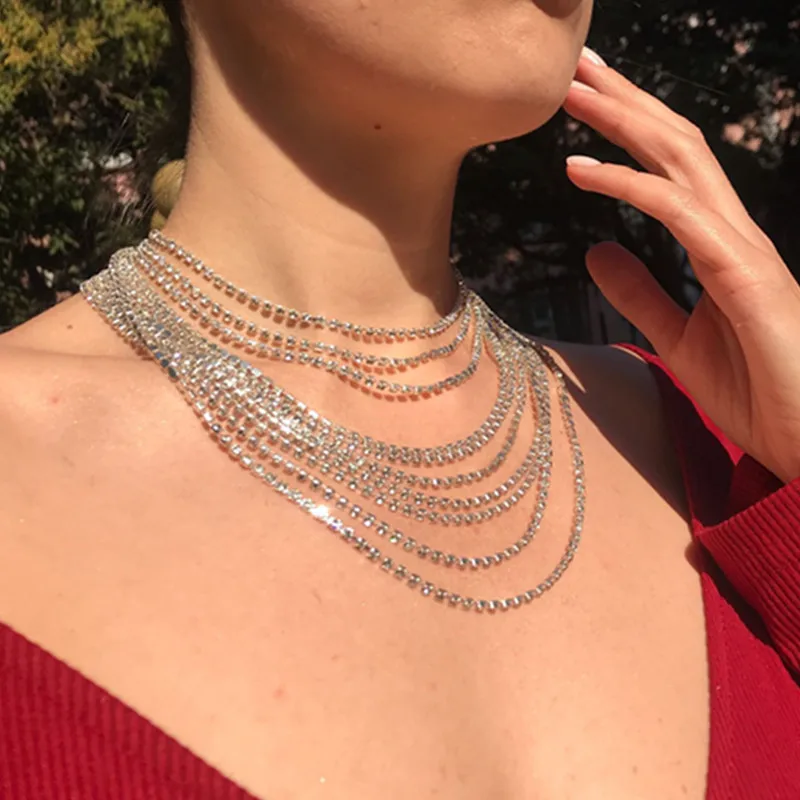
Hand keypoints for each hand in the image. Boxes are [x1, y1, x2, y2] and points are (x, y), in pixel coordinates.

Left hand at [562, 48, 799, 483]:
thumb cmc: (755, 392)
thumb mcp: (677, 339)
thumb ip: (640, 293)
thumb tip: (595, 251)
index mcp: (717, 244)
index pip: (671, 168)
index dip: (630, 129)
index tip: (586, 104)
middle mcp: (732, 232)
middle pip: (675, 145)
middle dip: (625, 101)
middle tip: (577, 68)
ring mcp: (741, 248)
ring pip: (680, 160)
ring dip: (622, 120)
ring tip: (572, 92)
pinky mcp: (743, 274)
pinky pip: (679, 213)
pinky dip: (628, 184)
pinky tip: (581, 169)